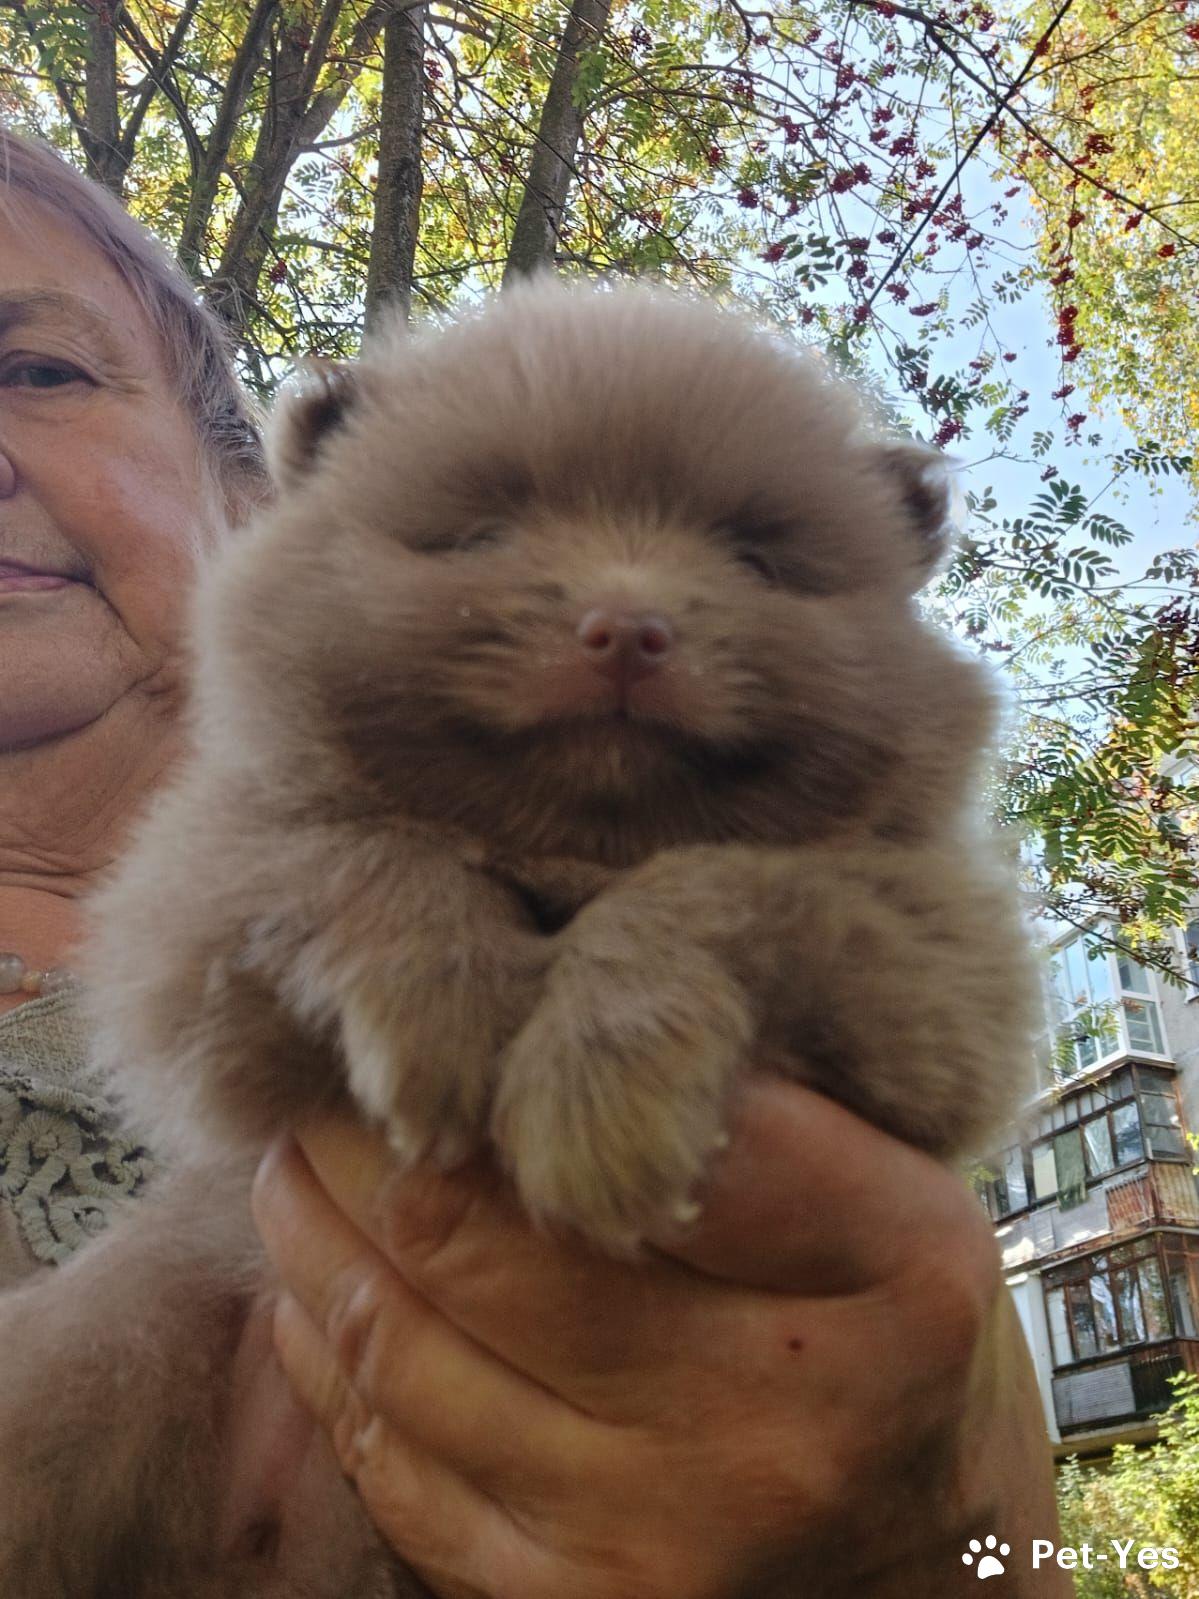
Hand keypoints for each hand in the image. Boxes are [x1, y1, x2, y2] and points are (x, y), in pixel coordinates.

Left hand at [251, 1077, 1070, 1597]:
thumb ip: (757, 1108)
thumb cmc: (891, 1335)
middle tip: (323, 1079)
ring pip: (405, 1349)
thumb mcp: (894, 1189)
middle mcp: (780, 1416)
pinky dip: (325, 1358)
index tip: (460, 1009)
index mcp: (893, 1271)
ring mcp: (667, 1532)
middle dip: (371, 1140)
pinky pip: (393, 1465)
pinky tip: (311, 1287)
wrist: (931, 1567)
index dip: (529, 1051)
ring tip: (293, 1161)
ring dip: (314, 1235)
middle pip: (492, 1238)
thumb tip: (546, 1011)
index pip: (664, 1117)